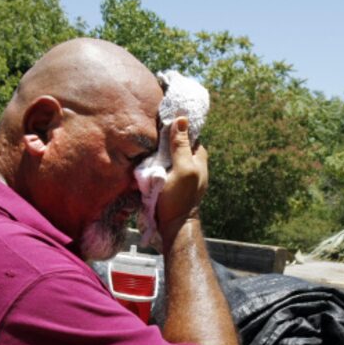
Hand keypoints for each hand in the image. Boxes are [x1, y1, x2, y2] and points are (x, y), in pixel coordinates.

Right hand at [156, 116, 208, 240]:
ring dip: (158, 150)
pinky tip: (145, 160)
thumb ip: (181, 146)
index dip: (177, 125)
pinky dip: (155, 162)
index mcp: (198, 158)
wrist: (173, 226)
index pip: (188, 134)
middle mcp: (191, 164)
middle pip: (177, 143)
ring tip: (145, 143)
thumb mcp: (182, 169)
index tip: (162, 118)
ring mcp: (181, 174)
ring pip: (168, 154)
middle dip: (165, 137)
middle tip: (149, 131)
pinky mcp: (171, 182)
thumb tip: (182, 119)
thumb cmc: (179, 198)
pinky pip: (162, 166)